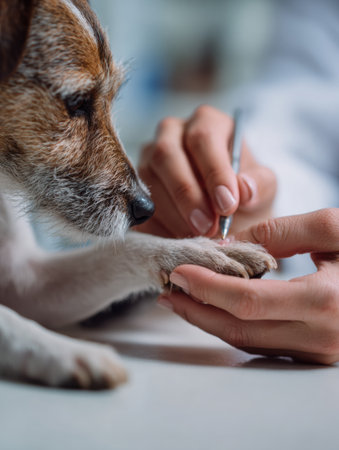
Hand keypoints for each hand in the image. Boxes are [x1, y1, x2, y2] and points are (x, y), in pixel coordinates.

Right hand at [137, 105, 275, 237]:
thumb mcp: (263, 187)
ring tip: (197, 237)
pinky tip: (179, 240)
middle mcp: (172, 134)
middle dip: (188, 194)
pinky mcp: (135, 186)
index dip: (214, 172)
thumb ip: (260, 185)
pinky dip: (158, 224)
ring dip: (173, 212)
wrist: (225, 216)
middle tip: (208, 226)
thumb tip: (244, 190)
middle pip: (167, 154)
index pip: (203, 137)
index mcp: (206, 123)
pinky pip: (138, 202)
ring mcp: (148, 159)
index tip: (228, 205)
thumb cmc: (243, 194)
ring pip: (149, 179)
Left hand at [158, 208, 338, 363]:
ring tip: (183, 299)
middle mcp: (321, 335)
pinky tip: (216, 308)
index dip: (209, 287)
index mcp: (326, 301)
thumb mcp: (333, 228)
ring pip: (248, 341)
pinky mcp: (314, 353)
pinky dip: (233, 326)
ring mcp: (318, 351)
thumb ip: (280, 233)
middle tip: (171, 289)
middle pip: (240, 329)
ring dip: (210, 320)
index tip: (181, 271)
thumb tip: (231, 245)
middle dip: (199, 309)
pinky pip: (263, 344)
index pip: (249, 302)